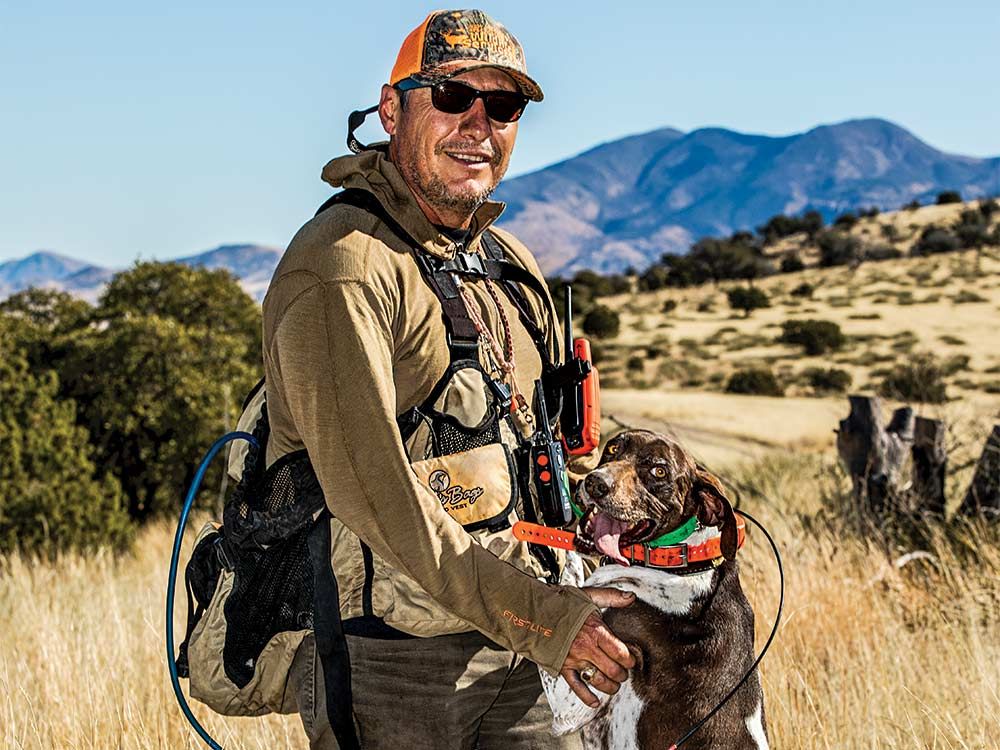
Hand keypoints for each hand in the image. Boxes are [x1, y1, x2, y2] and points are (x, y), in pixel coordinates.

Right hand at [559, 587, 635, 707]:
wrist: (530, 611)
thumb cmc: (559, 602)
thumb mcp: (587, 595)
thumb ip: (611, 596)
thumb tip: (631, 597)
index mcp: (595, 630)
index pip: (621, 653)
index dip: (630, 660)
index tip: (631, 660)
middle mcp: (586, 648)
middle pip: (613, 670)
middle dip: (623, 674)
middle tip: (624, 672)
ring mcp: (574, 660)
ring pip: (599, 681)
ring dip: (611, 686)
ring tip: (614, 684)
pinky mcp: (562, 667)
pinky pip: (577, 687)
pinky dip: (587, 697)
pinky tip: (595, 702)